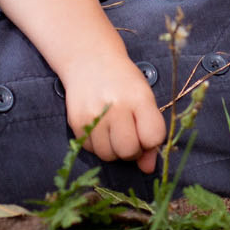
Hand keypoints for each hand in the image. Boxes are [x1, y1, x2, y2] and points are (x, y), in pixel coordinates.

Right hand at [61, 53, 166, 173]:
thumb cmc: (123, 82)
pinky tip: (100, 128)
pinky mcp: (76, 122)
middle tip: (130, 135)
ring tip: (114, 131)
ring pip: (108, 155)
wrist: (90, 60)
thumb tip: (148, 169)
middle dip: (132, 150)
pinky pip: (91, 149)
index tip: (147, 133)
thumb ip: (151, 133)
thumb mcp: (144, 99)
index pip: (153, 137)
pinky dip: (98, 144)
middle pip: (128, 151)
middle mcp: (115, 107)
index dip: (152, 141)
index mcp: (139, 98)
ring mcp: (93, 115)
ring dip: (114, 150)